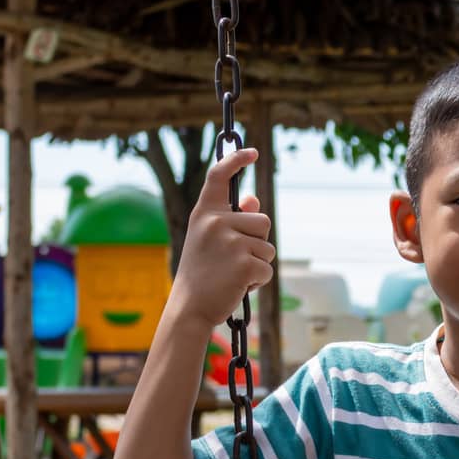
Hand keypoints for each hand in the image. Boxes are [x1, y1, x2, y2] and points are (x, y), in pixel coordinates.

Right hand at [169, 147, 274, 328]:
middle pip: (262, 221)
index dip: (235, 160)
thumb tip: (254, 199)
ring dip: (258, 264)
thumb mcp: (210, 240)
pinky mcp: (244, 263)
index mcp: (204, 213)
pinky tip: (238, 286)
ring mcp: (230, 242)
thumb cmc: (202, 273)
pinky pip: (268, 268)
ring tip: (233, 274)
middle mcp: (215, 222)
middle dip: (257, 243)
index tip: (251, 151)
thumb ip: (231, 219)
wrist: (190, 307)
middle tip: (233, 260)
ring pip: (268, 246)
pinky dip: (259, 280)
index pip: (219, 177)